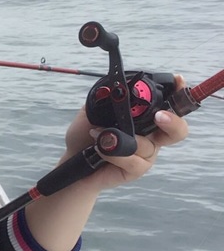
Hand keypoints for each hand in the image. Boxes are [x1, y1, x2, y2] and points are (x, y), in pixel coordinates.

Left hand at [63, 75, 188, 189]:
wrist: (71, 161)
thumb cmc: (85, 135)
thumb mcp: (93, 111)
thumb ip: (106, 99)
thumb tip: (114, 88)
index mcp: (146, 118)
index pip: (169, 105)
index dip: (179, 93)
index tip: (178, 80)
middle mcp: (151, 136)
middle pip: (178, 130)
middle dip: (173, 121)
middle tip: (159, 116)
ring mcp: (146, 154)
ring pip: (146, 145)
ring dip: (120, 137)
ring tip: (98, 133)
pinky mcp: (136, 170)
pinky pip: (133, 160)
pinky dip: (114, 153)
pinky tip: (100, 148)